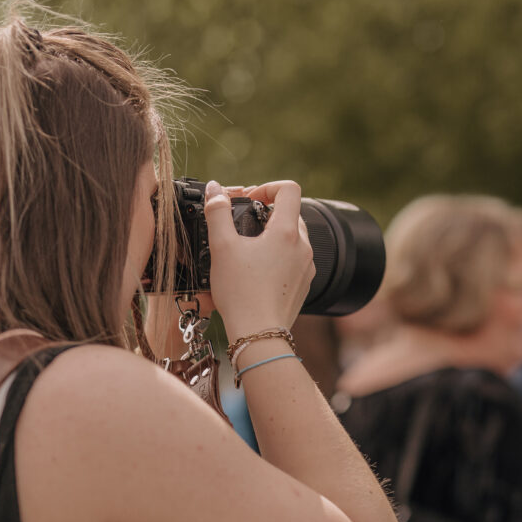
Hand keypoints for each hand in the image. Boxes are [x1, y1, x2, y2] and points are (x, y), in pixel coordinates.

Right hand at [203, 180, 312, 335]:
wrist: (258, 334)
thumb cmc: (241, 293)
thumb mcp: (222, 247)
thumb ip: (217, 212)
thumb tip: (215, 190)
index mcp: (287, 233)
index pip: (289, 189)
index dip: (268, 187)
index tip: (250, 198)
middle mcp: (303, 248)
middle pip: (291, 213)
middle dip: (267, 212)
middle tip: (243, 223)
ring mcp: (307, 268)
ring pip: (293, 238)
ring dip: (273, 235)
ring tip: (248, 248)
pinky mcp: (304, 285)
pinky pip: (294, 260)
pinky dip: (278, 257)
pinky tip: (257, 271)